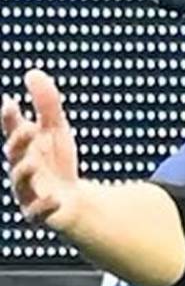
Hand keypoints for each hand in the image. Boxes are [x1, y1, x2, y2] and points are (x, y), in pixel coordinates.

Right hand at [2, 69, 79, 229]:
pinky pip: (38, 212)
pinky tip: (55, 199)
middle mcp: (21, 169)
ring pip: (20, 182)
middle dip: (18, 142)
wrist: (74, 203)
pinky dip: (45, 206)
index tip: (11, 104)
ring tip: (32, 162)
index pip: (12, 132)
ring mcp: (29, 192)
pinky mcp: (40, 213)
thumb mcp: (56, 131)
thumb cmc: (58, 164)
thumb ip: (46, 105)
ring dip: (23, 172)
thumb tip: (33, 72)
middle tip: (28, 129)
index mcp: (23, 149)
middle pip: (14, 155)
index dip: (10, 119)